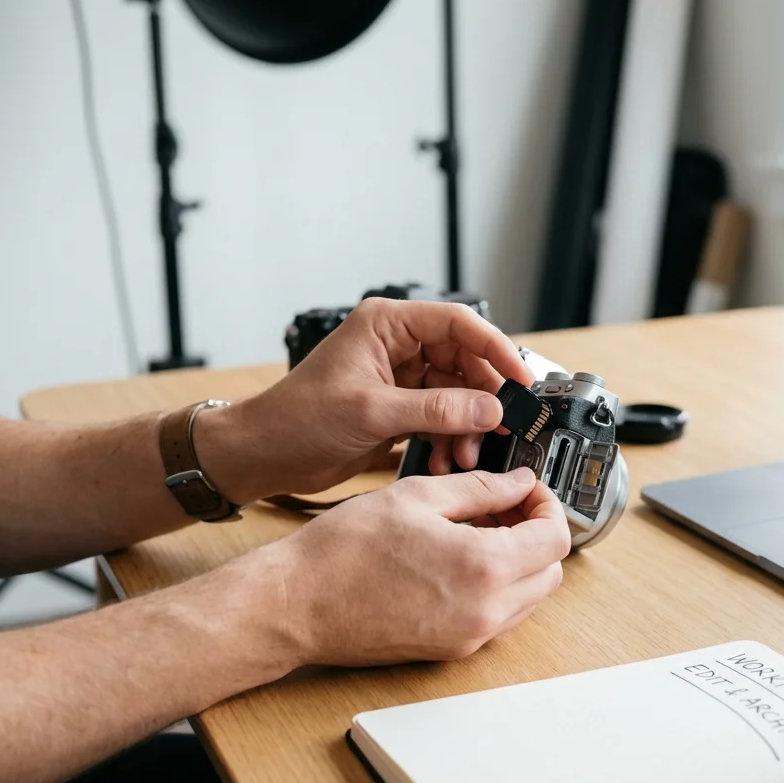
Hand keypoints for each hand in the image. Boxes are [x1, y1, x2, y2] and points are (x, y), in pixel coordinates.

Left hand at [197, 299, 533, 503]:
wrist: (264, 456)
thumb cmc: (296, 419)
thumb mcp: (373, 412)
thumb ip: (436, 409)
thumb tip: (489, 409)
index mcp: (387, 326)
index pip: (458, 323)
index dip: (495, 348)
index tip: (520, 378)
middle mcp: (397, 346)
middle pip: (465, 361)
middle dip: (484, 397)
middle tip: (503, 426)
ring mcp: (399, 378)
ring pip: (457, 394)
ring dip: (468, 425)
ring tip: (468, 453)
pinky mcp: (398, 408)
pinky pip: (442, 417)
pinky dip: (451, 438)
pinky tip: (449, 459)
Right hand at [265, 468, 571, 665]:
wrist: (295, 605)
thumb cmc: (342, 551)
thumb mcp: (415, 496)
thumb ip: (480, 489)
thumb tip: (518, 483)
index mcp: (482, 568)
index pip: (554, 538)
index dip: (548, 505)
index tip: (529, 489)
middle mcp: (484, 612)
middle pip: (550, 572)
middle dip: (536, 534)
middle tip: (504, 505)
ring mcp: (468, 637)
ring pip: (528, 598)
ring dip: (518, 562)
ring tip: (476, 529)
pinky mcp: (450, 651)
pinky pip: (497, 617)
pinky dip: (495, 587)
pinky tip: (457, 558)